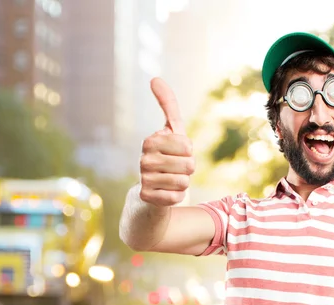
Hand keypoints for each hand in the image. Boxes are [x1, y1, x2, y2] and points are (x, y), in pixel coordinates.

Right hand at [139, 78, 194, 206]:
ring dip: (183, 183)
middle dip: (188, 169)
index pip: (187, 146)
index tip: (177, 153)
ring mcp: (144, 179)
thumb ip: (168, 105)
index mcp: (150, 141)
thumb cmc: (167, 156)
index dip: (188, 152)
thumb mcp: (172, 131)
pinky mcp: (147, 197)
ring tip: (171, 181)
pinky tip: (166, 193)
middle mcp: (144, 159)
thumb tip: (154, 78)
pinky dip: (177, 196)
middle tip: (175, 169)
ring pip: (184, 182)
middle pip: (189, 165)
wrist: (152, 190)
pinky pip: (177, 197)